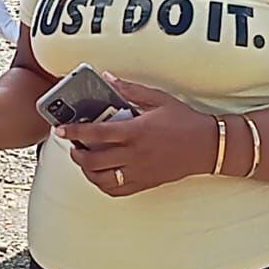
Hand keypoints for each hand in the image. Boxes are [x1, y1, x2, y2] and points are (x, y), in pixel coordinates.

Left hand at [56, 75, 215, 197]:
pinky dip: (102, 184)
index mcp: (135, 131)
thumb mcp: (158, 99)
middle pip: (93, 160)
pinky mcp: (145, 183)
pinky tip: (100, 174)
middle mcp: (134, 155)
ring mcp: (139, 172)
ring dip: (87, 170)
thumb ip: (130, 89)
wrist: (208, 146)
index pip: (96, 133)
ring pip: (102, 179)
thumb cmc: (184, 121)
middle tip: (72, 144)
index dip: (74, 132)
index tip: (60, 130)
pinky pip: (117, 190)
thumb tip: (107, 77)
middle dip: (76, 153)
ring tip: (84, 159)